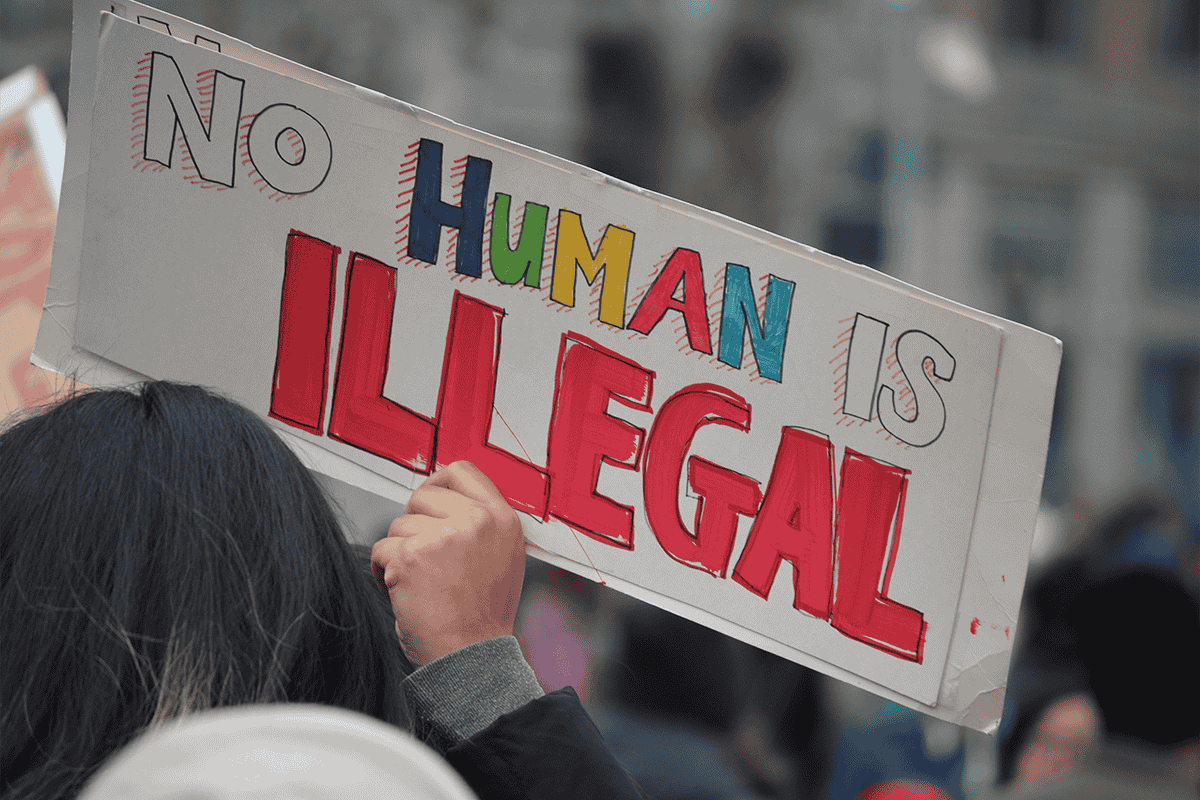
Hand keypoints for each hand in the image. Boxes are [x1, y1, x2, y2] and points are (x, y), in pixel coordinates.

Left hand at [371, 460, 525, 666]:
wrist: (470, 657)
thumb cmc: (481, 615)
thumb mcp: (503, 557)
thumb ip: (480, 523)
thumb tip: (441, 495)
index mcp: (502, 519)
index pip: (461, 472)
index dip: (437, 485)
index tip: (428, 506)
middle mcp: (477, 521)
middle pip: (422, 496)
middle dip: (415, 525)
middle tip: (426, 560)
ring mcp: (445, 536)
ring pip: (398, 525)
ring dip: (399, 553)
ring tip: (421, 583)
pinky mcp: (412, 556)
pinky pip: (381, 550)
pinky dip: (385, 574)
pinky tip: (406, 594)